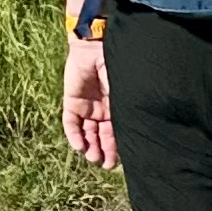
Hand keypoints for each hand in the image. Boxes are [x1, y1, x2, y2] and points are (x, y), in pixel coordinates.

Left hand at [62, 34, 116, 169]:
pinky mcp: (72, 102)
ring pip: (87, 133)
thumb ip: (128, 109)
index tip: (117, 163)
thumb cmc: (117, 66)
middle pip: (101, 136)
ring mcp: (87, 106)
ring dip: (89, 147)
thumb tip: (140, 131)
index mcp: (118, 107)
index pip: (117, 133)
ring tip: (93, 158)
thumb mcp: (125, 91)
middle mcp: (103, 110)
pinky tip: (79, 147)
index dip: (117, 148)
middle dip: (103, 151)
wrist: (97, 46)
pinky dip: (74, 136)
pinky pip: (71, 123)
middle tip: (104, 164)